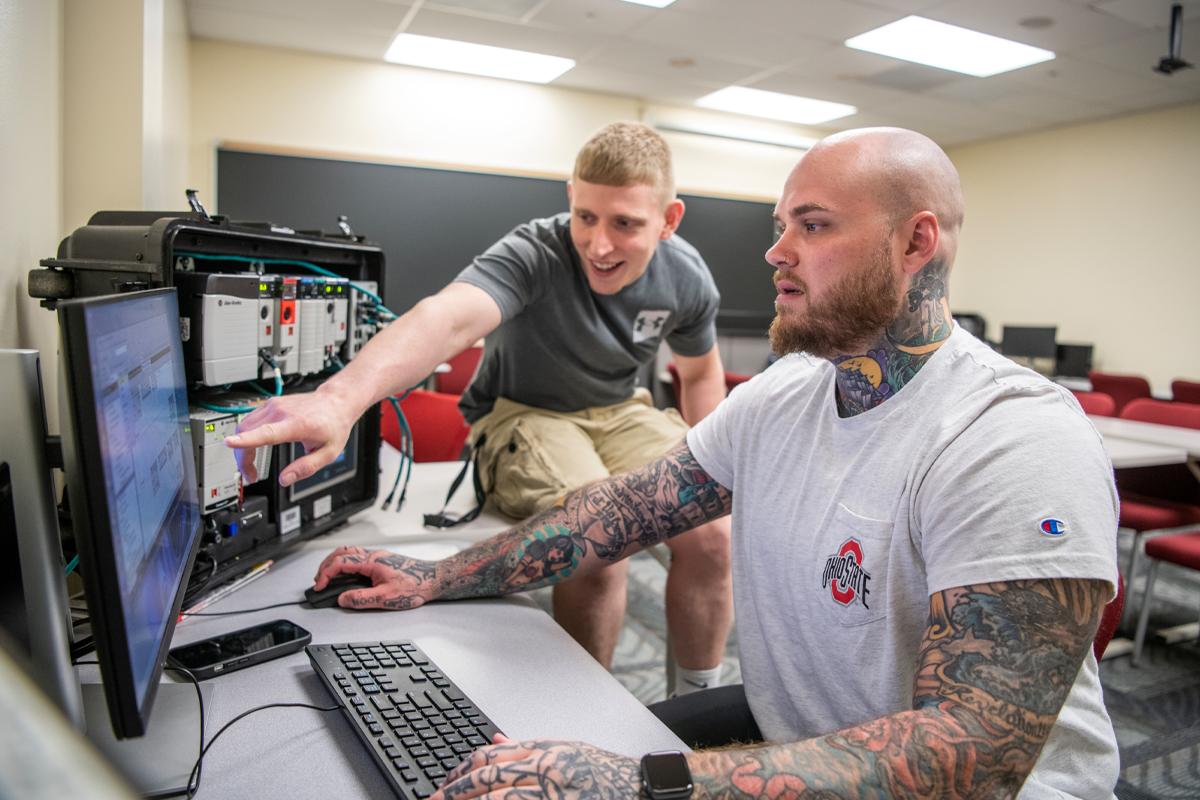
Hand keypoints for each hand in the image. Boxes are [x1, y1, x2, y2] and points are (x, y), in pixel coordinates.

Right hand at [223, 387, 355, 486]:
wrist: (336, 402)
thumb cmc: (334, 425)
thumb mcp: (328, 453)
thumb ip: (305, 468)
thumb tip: (285, 480)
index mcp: (297, 424)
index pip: (266, 432)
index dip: (245, 439)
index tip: (229, 443)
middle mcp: (282, 412)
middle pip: (247, 432)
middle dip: (242, 457)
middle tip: (250, 475)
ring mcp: (275, 405)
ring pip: (244, 425)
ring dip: (242, 447)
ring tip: (251, 466)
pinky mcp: (271, 404)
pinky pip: (249, 420)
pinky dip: (245, 436)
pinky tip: (253, 448)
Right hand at [313, 546, 439, 609]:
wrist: (434, 579)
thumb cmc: (416, 585)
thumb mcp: (386, 598)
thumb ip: (361, 599)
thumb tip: (342, 599)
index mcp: (372, 562)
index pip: (340, 562)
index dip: (325, 574)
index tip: (319, 586)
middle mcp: (373, 556)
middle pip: (341, 553)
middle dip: (325, 566)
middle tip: (319, 581)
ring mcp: (378, 557)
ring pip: (349, 553)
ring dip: (335, 564)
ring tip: (328, 579)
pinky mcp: (382, 561)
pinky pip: (357, 558)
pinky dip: (345, 565)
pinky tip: (346, 576)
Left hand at [433, 736, 639, 798]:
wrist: (641, 789)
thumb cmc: (603, 772)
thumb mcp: (564, 750)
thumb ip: (526, 749)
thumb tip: (493, 744)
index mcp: (543, 753)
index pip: (490, 760)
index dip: (461, 775)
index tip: (443, 787)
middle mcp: (546, 774)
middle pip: (489, 782)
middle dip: (455, 795)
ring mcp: (552, 795)